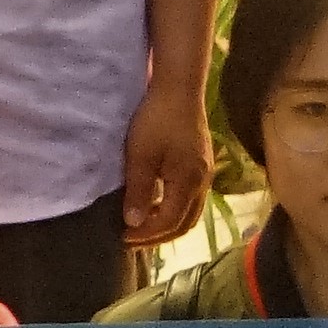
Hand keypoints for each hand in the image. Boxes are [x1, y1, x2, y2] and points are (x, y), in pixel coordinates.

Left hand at [116, 76, 211, 248]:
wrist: (179, 88)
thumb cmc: (157, 120)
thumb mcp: (141, 157)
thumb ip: (139, 192)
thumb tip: (133, 223)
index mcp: (188, 183)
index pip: (169, 222)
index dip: (146, 235)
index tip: (122, 237)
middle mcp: (202, 182)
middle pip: (185, 223)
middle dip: (159, 236)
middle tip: (133, 239)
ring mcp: (205, 173)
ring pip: (190, 211)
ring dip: (167, 223)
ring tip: (143, 225)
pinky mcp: (201, 163)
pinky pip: (191, 197)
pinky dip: (173, 208)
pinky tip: (156, 202)